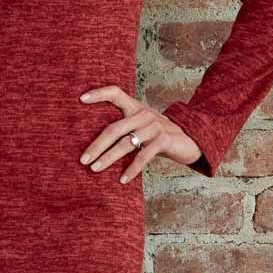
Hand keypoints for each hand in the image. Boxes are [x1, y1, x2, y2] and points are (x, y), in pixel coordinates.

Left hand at [79, 84, 202, 183]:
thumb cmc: (158, 135)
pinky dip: (132, 169)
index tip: (81, 99)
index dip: (99, 94)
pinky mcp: (164, 140)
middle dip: (96, 145)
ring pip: (126, 143)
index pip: (115, 93)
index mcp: (135, 107)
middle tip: (83, 159)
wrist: (190, 140)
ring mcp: (154, 127)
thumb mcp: (141, 126)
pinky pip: (143, 156)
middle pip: (114, 128)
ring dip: (108, 158)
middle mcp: (143, 114)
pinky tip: (122, 180)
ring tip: (95, 169)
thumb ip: (124, 127)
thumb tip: (94, 145)